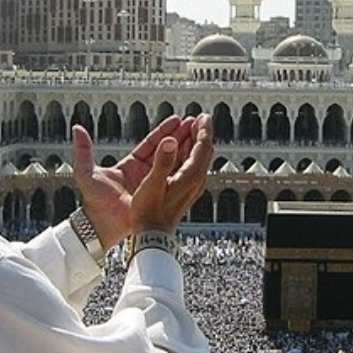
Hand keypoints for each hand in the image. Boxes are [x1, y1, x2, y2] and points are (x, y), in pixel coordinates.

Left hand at [71, 115, 206, 247]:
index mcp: (130, 165)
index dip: (164, 131)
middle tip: (195, 122)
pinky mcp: (161, 196)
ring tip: (202, 134)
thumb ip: (83, 150)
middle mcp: (144, 174)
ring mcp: (154, 185)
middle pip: (166, 150)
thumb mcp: (86, 173)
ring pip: (174, 163)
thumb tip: (77, 128)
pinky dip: (187, 168)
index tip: (178, 119)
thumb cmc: (93, 203)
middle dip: (181, 135)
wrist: (103, 228)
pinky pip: (177, 179)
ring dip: (188, 148)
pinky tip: (199, 158)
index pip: (151, 143)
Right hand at [130, 113, 213, 233]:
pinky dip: (188, 153)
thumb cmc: (149, 212)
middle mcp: (195, 180)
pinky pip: (191, 166)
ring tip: (190, 128)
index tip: (203, 117)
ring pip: (198, 158)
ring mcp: (191, 186)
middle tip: (198, 119)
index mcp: (191, 176)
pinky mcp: (185, 190)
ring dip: (194, 141)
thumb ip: (162, 161)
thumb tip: (171, 140)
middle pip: (204, 151)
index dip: (203, 129)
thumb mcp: (152, 185)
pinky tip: (180, 150)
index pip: (204, 146)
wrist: (151, 235)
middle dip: (201, 133)